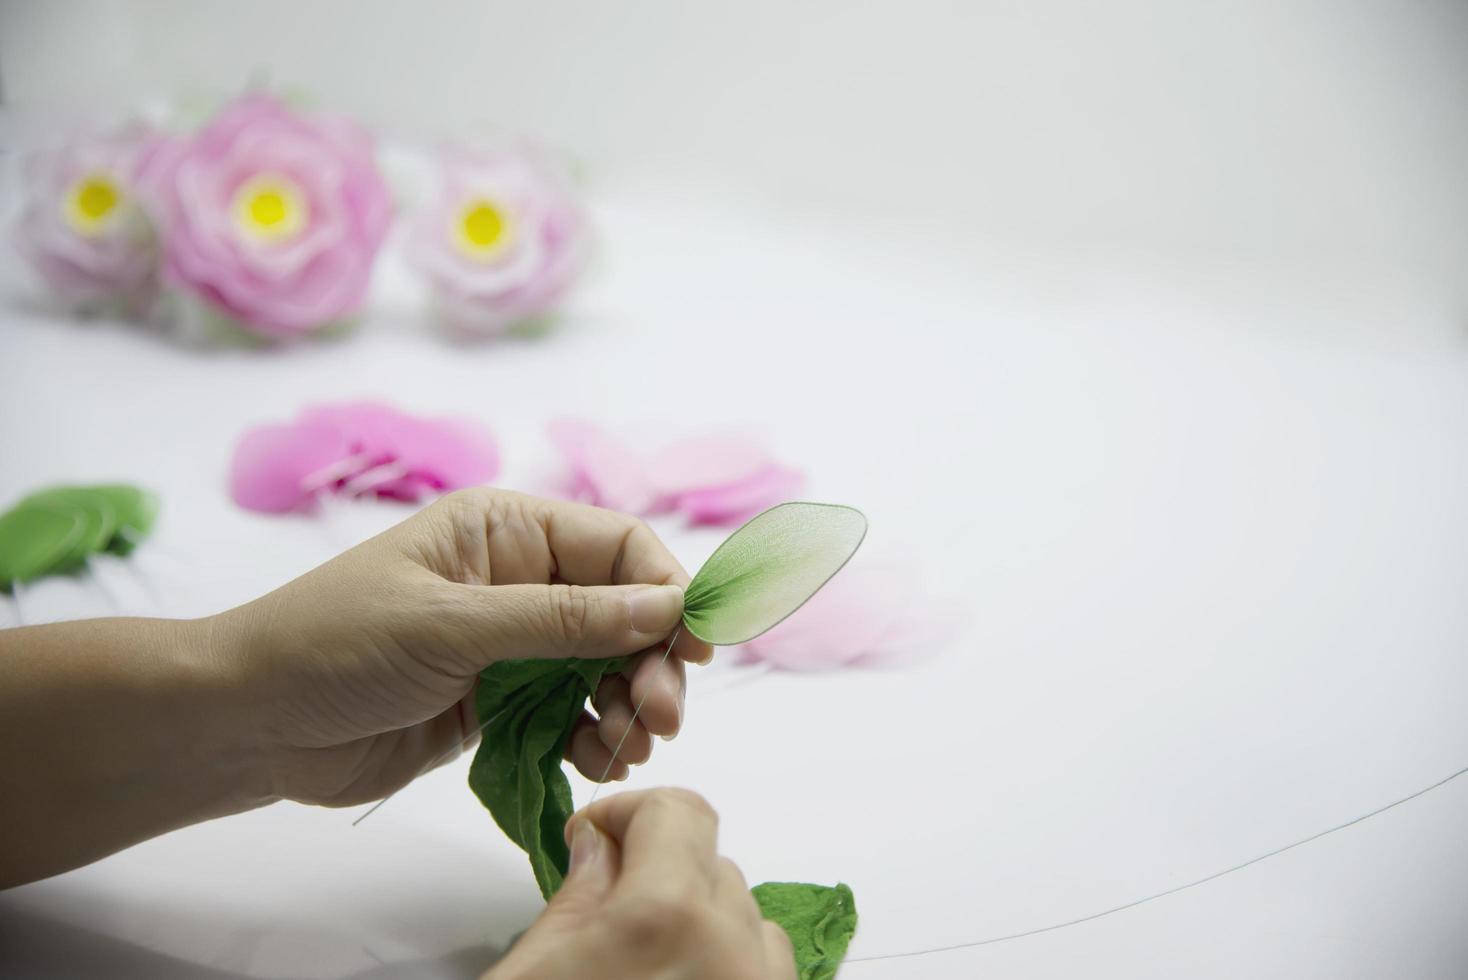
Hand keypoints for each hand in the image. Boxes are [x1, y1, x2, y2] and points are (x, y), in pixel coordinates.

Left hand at [217, 488, 712, 805]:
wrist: (249, 724)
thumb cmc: (335, 645)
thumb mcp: (453, 625)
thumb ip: (563, 620)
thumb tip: (666, 607)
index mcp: (505, 531)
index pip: (617, 547)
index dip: (667, 589)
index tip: (699, 643)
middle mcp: (517, 581)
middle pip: (623, 612)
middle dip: (651, 661)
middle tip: (661, 716)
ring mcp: (509, 646)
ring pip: (604, 668)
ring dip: (627, 705)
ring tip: (625, 745)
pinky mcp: (496, 705)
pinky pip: (569, 714)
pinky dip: (592, 737)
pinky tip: (595, 761)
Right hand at [487, 788, 796, 979]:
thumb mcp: (531, 972)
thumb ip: (576, 896)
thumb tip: (599, 845)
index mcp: (666, 917)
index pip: (675, 809)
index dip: (627, 814)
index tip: (594, 837)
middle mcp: (732, 950)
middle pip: (708, 858)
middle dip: (656, 868)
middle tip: (603, 905)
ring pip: (741, 910)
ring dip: (695, 915)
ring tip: (638, 956)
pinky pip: (765, 960)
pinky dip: (727, 957)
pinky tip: (675, 979)